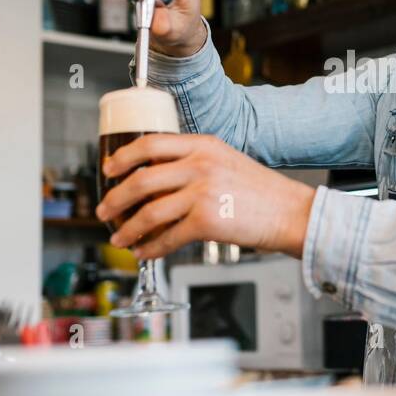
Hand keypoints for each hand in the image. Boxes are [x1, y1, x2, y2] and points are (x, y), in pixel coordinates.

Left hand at [94, 133, 315, 260]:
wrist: (291, 213)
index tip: (109, 168)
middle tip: (104, 209)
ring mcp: (203, 193)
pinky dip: (150, 247)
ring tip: (119, 238)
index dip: (123, 157)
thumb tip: (158, 181)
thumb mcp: (227, 162)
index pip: (151, 144)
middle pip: (141, 179)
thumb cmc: (263, 193)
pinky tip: (144, 252)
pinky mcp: (207, 222)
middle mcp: (201, 165)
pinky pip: (167, 237)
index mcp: (204, 145)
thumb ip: (196, 163)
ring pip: (149, 211)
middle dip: (116, 198)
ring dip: (128, 228)